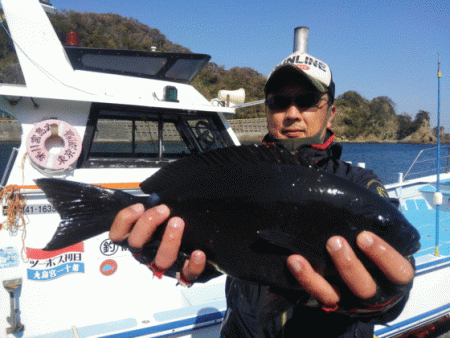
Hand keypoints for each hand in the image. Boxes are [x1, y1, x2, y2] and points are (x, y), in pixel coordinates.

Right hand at [109, 203, 205, 282]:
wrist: (198, 246)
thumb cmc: (173, 227)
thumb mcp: (161, 215)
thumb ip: (154, 209)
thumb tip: (156, 197)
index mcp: (139, 240)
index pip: (118, 235)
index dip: (125, 220)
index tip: (139, 207)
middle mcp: (147, 255)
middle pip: (137, 244)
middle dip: (147, 223)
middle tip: (163, 210)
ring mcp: (165, 267)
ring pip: (161, 260)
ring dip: (169, 240)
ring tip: (177, 223)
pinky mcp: (185, 274)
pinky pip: (187, 274)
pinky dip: (193, 265)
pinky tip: (198, 253)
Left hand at [287, 231, 414, 306]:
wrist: (362, 275)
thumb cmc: (374, 249)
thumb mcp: (384, 239)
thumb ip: (378, 225)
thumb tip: (360, 199)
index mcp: (395, 278)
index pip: (399, 271)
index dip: (383, 255)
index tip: (364, 236)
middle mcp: (376, 295)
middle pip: (366, 288)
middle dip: (349, 265)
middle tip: (334, 241)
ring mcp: (351, 302)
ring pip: (337, 296)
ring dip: (318, 277)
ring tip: (303, 256)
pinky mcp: (330, 303)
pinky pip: (316, 295)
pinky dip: (304, 278)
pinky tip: (294, 261)